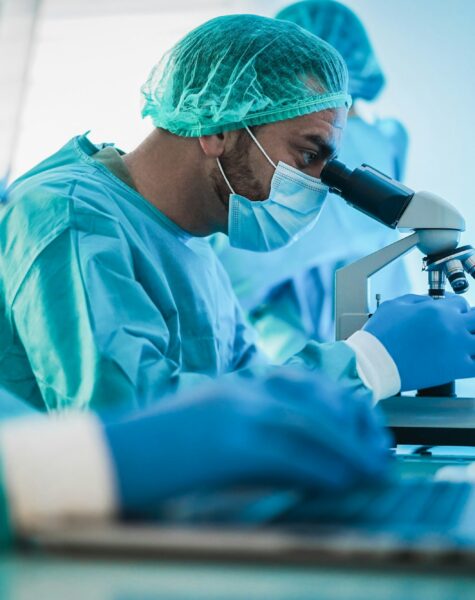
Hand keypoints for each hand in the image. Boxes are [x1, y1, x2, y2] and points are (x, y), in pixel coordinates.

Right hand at [104, 368, 390, 513]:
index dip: (336, 402)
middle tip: (376, 448)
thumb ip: (249, 435)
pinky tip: (343, 480)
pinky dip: (322, 466)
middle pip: (312, 397)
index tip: (359, 423)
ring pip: (308, 424)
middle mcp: (238, 390)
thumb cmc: (152, 449)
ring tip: (373, 470)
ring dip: (348, 449)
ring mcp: (234, 412)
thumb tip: (295, 459)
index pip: (298, 383)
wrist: (104, 456)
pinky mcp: (228, 442)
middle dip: (352, 423)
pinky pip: (289, 452)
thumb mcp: (207, 430)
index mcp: (233, 385)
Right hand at [363, 294, 474, 390]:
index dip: (457, 308)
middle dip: (471, 322)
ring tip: (465, 345)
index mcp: (437, 309)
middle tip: (463, 330)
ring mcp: (456, 347)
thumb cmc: (379, 335)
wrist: (373, 363)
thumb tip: (431, 301)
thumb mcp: (394, 305)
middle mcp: (451, 326)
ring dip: (473, 341)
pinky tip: (468, 362)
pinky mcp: (456, 368)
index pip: (462, 303)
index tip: (453, 315)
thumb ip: (417, 299)